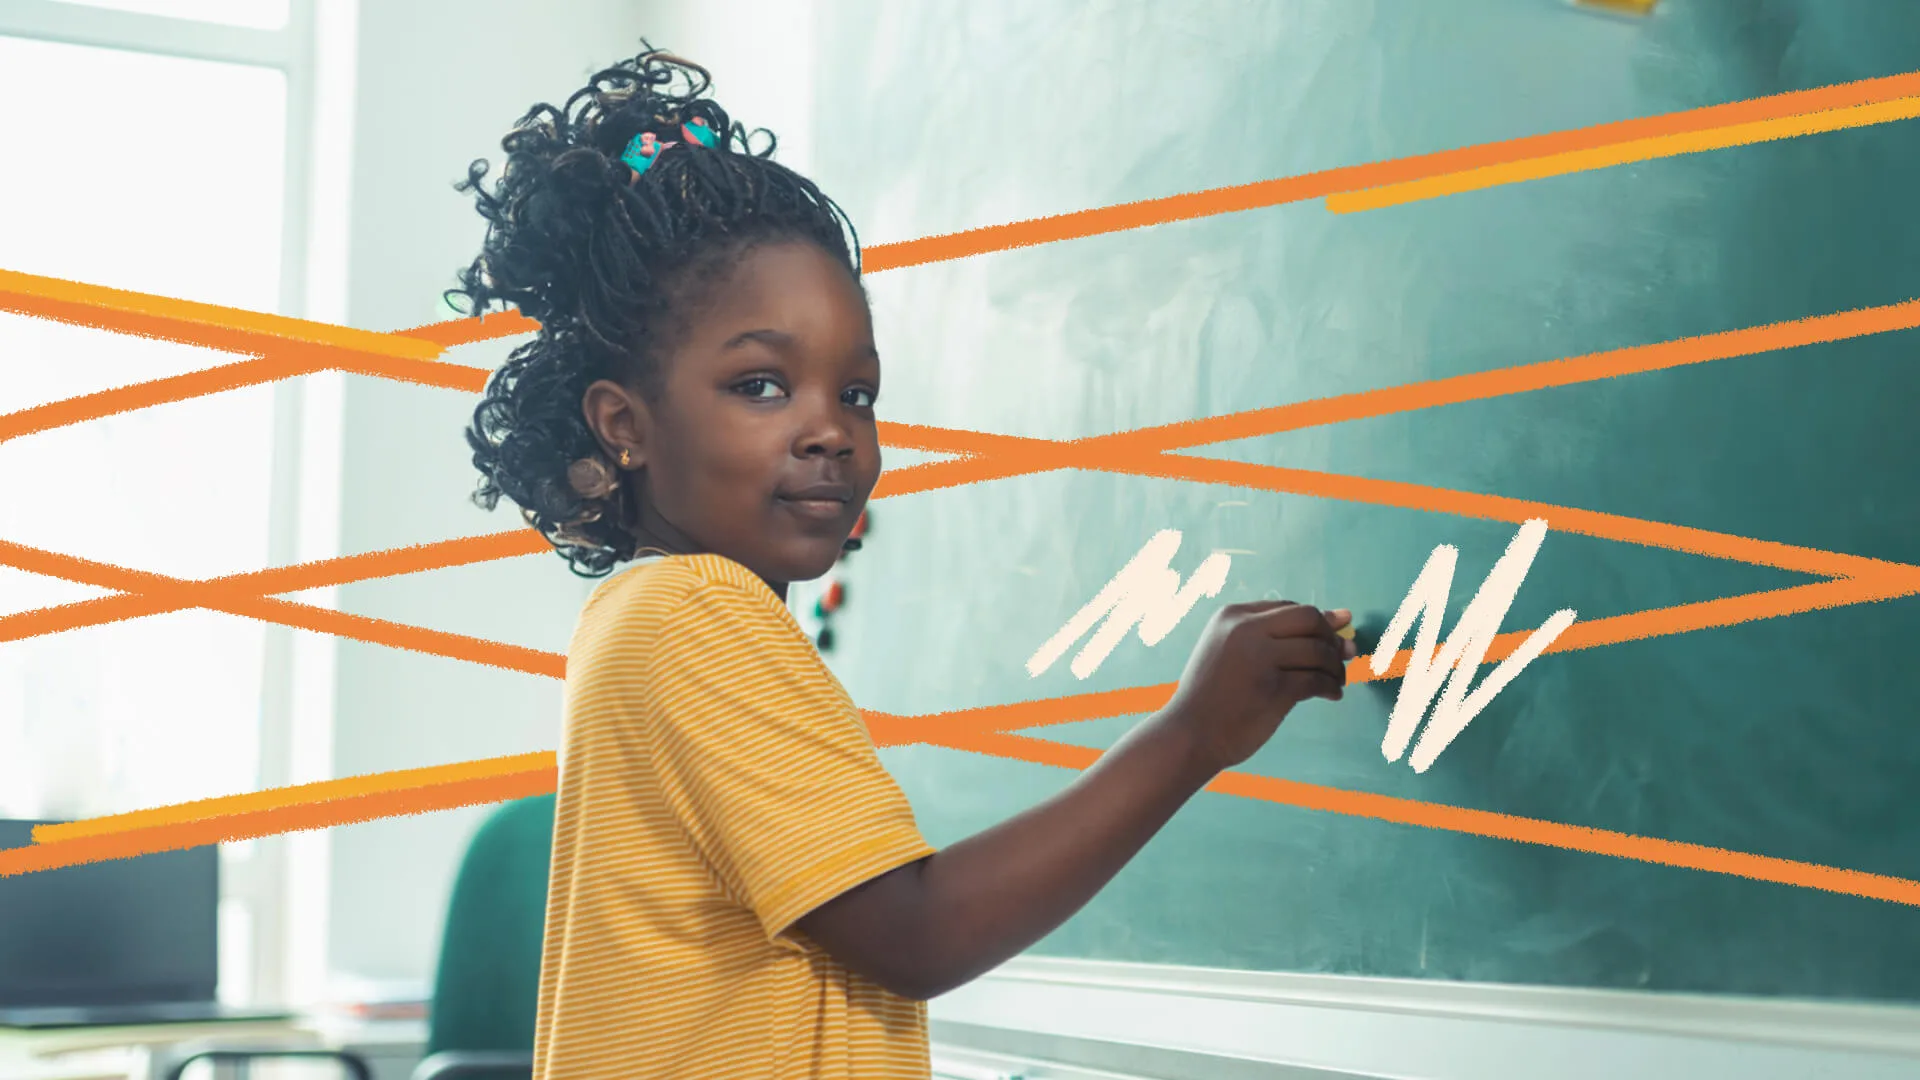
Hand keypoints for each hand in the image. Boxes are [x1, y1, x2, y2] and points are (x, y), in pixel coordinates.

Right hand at [1160, 601, 1355, 773]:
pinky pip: (1316, 679)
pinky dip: (1331, 686)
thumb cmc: (1211, 696)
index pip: (1289, 608)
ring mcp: (1260, 658)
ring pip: (1318, 650)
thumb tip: (1340, 617)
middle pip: (1309, 619)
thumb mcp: (1229, 652)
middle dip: (1331, 637)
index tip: (1332, 637)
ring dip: (1335, 666)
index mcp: (1232, 616)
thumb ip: (1271, 636)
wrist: (1189, 734)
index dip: (1316, 622)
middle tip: (1342, 656)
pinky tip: (1332, 694)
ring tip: (1337, 680)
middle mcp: (1246, 630)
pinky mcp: (1273, 688)